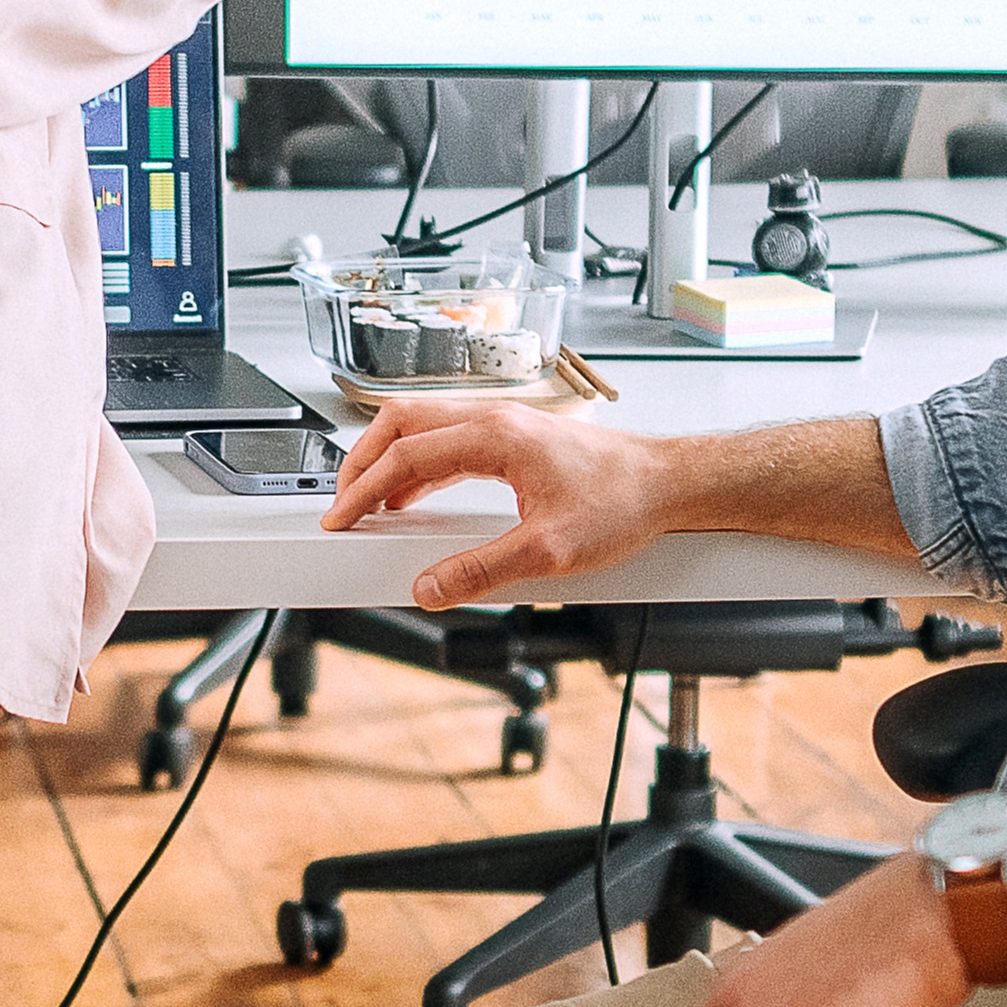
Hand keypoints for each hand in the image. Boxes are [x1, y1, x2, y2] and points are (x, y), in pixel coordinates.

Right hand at [321, 398, 679, 603]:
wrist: (666, 485)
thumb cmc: (622, 502)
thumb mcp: (549, 551)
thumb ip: (482, 571)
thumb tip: (429, 587)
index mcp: (495, 435)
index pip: (405, 453)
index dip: (363, 489)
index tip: (340, 518)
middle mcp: (494, 419)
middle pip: (400, 422)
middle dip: (361, 462)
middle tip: (343, 504)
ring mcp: (503, 424)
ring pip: (420, 425)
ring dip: (387, 461)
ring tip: (370, 504)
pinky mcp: (512, 438)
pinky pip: (446, 440)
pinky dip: (416, 466)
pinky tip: (414, 498)